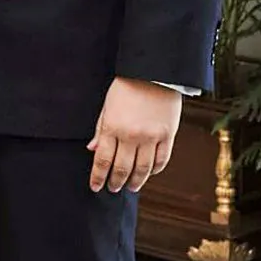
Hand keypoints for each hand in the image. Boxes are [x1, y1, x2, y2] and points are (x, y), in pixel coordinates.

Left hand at [88, 77, 181, 193]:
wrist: (154, 72)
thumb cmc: (127, 86)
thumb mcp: (107, 105)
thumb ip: (100, 129)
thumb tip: (92, 149)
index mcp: (112, 127)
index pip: (102, 160)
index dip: (98, 177)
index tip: (95, 187)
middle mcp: (131, 135)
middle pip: (122, 168)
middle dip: (115, 182)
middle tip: (113, 188)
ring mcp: (151, 137)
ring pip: (143, 169)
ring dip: (135, 181)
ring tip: (131, 187)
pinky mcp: (167, 135)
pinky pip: (162, 160)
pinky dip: (155, 170)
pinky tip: (150, 173)